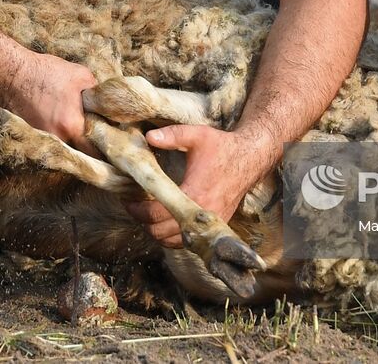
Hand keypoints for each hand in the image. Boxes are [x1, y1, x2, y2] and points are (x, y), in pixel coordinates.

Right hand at [0, 49, 98, 150]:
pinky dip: (52, 134)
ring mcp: (39, 141)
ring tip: (68, 122)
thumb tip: (104, 104)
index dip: (103, 150)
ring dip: (67, 138)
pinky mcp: (28, 137)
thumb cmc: (45, 72)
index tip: (109, 147)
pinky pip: (47, 141)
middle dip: (85, 144)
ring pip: (61, 146)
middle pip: (77, 150)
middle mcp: (55, 139)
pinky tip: (52, 120)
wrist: (10, 73)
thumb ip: (97, 94)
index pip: (93, 151)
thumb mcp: (81, 76)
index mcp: (71, 126)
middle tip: (92, 133)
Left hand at [122, 125, 274, 246]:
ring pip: (173, 241)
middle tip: (134, 206)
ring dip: (157, 231)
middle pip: (161, 232)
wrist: (249, 158)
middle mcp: (202, 213)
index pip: (156, 213)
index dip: (137, 209)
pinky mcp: (215, 225)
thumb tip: (149, 137)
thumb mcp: (197, 136)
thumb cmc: (222, 147)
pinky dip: (173, 237)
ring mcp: (210, 222)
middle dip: (143, 221)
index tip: (128, 200)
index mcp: (194, 193)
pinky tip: (167, 221)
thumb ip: (173, 135)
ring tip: (148, 214)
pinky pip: (188, 241)